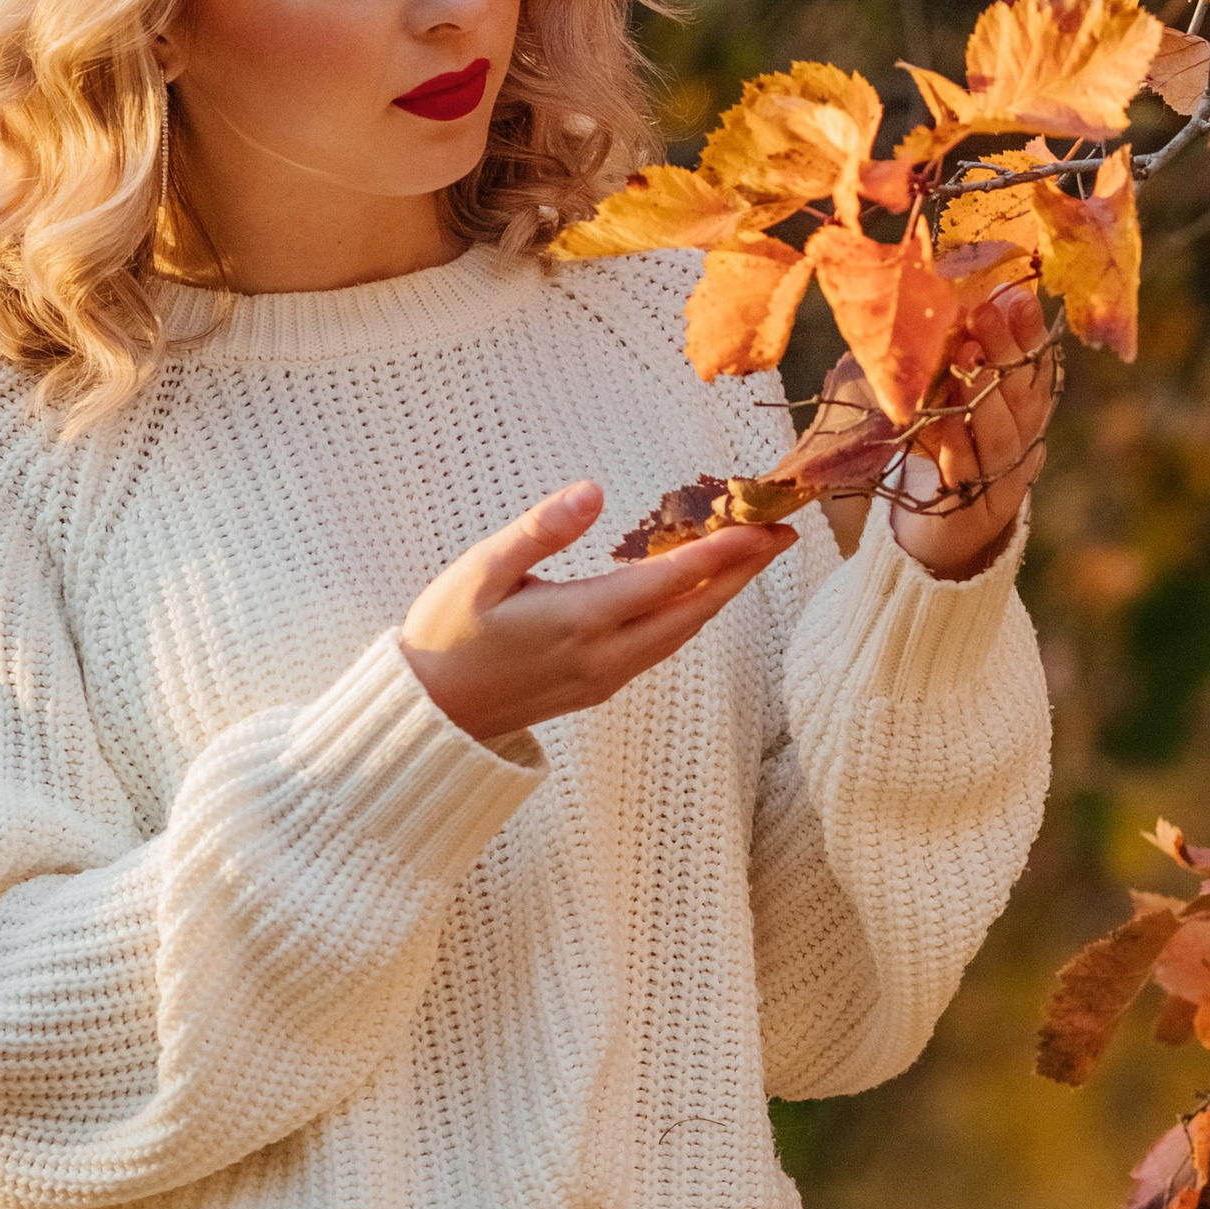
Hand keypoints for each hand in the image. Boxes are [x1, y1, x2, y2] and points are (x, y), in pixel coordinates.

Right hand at [401, 481, 793, 741]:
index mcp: (579, 621)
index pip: (669, 579)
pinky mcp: (597, 687)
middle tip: (781, 533)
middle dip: (742, 572)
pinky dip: (688, 612)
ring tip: (752, 556)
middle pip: (693, 611)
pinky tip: (694, 589)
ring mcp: (604, 677)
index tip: (763, 524)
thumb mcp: (479, 571)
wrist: (428, 716)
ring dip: (720, 593)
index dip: (722, 550)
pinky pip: (660, 646)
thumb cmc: (445, 634)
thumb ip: (538, 530)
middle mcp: (604, 655)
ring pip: (681, 633)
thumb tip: (592, 492)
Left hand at [886, 282, 1059, 583]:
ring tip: (969, 358)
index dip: (1030, 335)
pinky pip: (967, 474)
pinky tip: (946, 421)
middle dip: (1006, 352)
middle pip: (1021, 397)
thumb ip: (967, 361)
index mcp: (1024, 416)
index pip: (1036, 370)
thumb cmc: (945, 455)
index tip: (1018, 297)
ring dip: (985, 394)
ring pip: (1002, 435)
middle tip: (986, 310)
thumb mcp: (956, 403)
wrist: (940, 539)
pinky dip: (957, 446)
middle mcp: (1022, 446)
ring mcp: (1000, 481)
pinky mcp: (971, 511)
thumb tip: (970, 298)